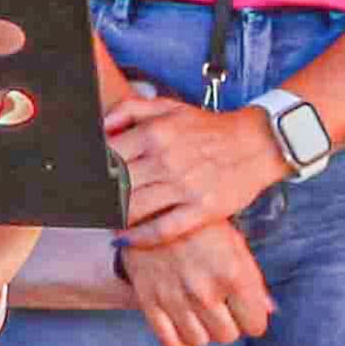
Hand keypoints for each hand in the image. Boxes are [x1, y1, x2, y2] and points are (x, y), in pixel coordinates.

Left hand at [104, 85, 288, 250]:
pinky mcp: (202, 210)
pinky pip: (162, 230)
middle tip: (92, 203)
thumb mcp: (169, 106)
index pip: (109, 156)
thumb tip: (101, 128)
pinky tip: (126, 238)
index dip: (93, 171)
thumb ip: (131, 110)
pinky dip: (139, 237)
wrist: (257, 143)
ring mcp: (185, 187)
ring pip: (134, 209)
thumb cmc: (209, 128)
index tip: (87, 179)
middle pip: (117, 185)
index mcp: (156, 133)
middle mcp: (167, 160)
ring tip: (107, 219)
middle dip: (101, 197)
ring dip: (115, 218)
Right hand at [122, 215, 271, 345]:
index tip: (248, 313)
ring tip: (205, 314)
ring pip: (200, 340)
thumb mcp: (234, 242)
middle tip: (225, 310)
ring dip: (206, 331)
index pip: (255, 324)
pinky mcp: (149, 300)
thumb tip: (269, 310)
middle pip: (228, 336)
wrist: (151, 207)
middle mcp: (204, 291)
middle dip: (230, 325)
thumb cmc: (199, 224)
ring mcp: (175, 298)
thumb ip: (252, 279)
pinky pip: (169, 340)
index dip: (253, 319)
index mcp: (233, 273)